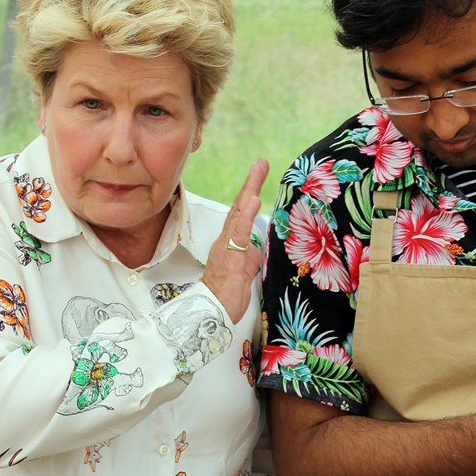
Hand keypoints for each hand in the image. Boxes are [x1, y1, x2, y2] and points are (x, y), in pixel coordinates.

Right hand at [201, 159, 268, 319]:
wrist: (213, 311)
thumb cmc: (227, 295)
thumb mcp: (245, 271)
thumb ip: (250, 256)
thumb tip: (257, 246)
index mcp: (230, 242)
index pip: (241, 213)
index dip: (250, 194)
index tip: (259, 175)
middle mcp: (226, 240)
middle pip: (239, 206)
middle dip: (251, 184)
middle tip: (261, 164)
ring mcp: (227, 246)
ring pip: (238, 214)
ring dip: (249, 191)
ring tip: (258, 172)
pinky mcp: (230, 255)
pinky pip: (239, 232)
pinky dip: (247, 215)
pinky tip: (254, 200)